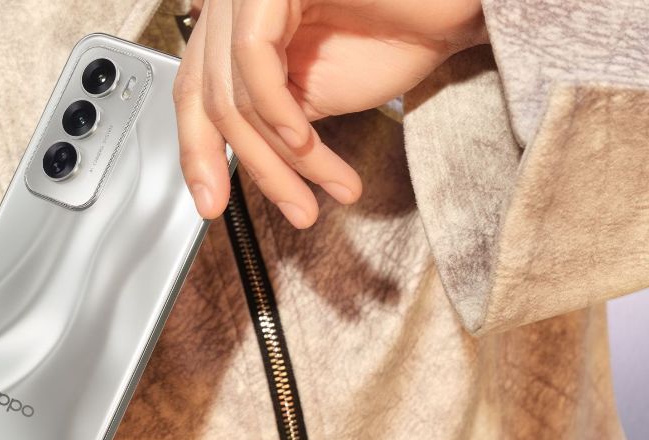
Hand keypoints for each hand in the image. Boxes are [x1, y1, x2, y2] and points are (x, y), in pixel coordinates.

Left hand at [174, 0, 486, 227]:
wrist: (455, 8)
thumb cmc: (395, 36)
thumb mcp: (310, 95)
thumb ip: (263, 120)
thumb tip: (226, 162)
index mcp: (235, 24)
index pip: (193, 92)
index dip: (197, 152)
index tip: (212, 203)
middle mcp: (233, 0)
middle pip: (210, 97)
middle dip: (253, 166)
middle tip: (290, 209)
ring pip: (233, 88)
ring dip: (279, 154)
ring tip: (318, 188)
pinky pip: (254, 55)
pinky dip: (276, 109)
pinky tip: (303, 139)